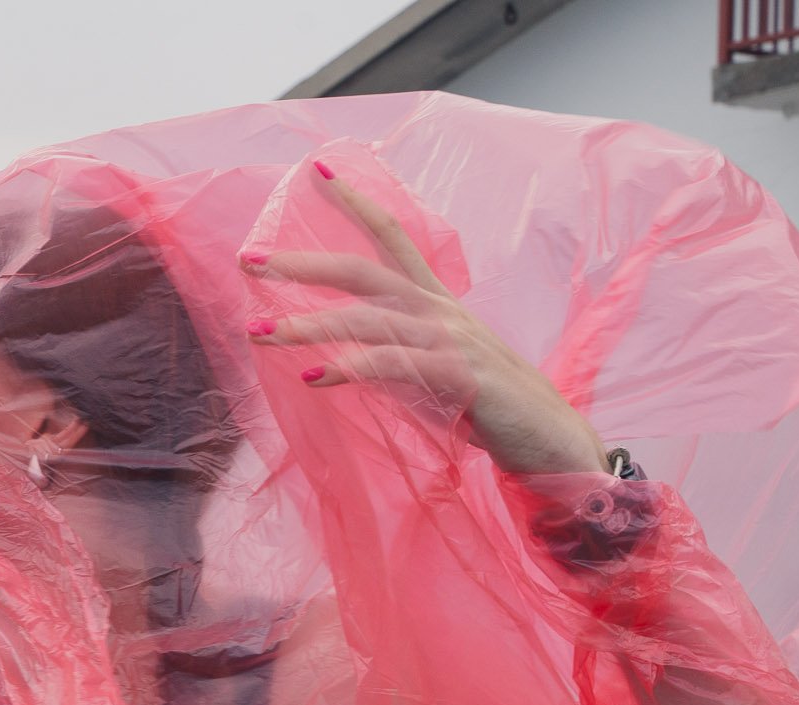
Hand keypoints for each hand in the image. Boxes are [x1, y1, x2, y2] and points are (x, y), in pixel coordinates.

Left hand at [249, 164, 608, 477]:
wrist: (550, 439)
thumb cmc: (486, 405)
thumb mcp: (430, 368)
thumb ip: (388, 353)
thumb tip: (334, 356)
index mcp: (434, 302)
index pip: (394, 236)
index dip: (358, 202)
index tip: (319, 171)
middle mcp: (439, 312)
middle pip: (363, 272)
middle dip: (303, 263)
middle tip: (248, 260)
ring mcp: (450, 341)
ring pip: (368, 320)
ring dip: (310, 324)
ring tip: (261, 331)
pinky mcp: (459, 376)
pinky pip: (395, 365)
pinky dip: (352, 368)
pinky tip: (313, 377)